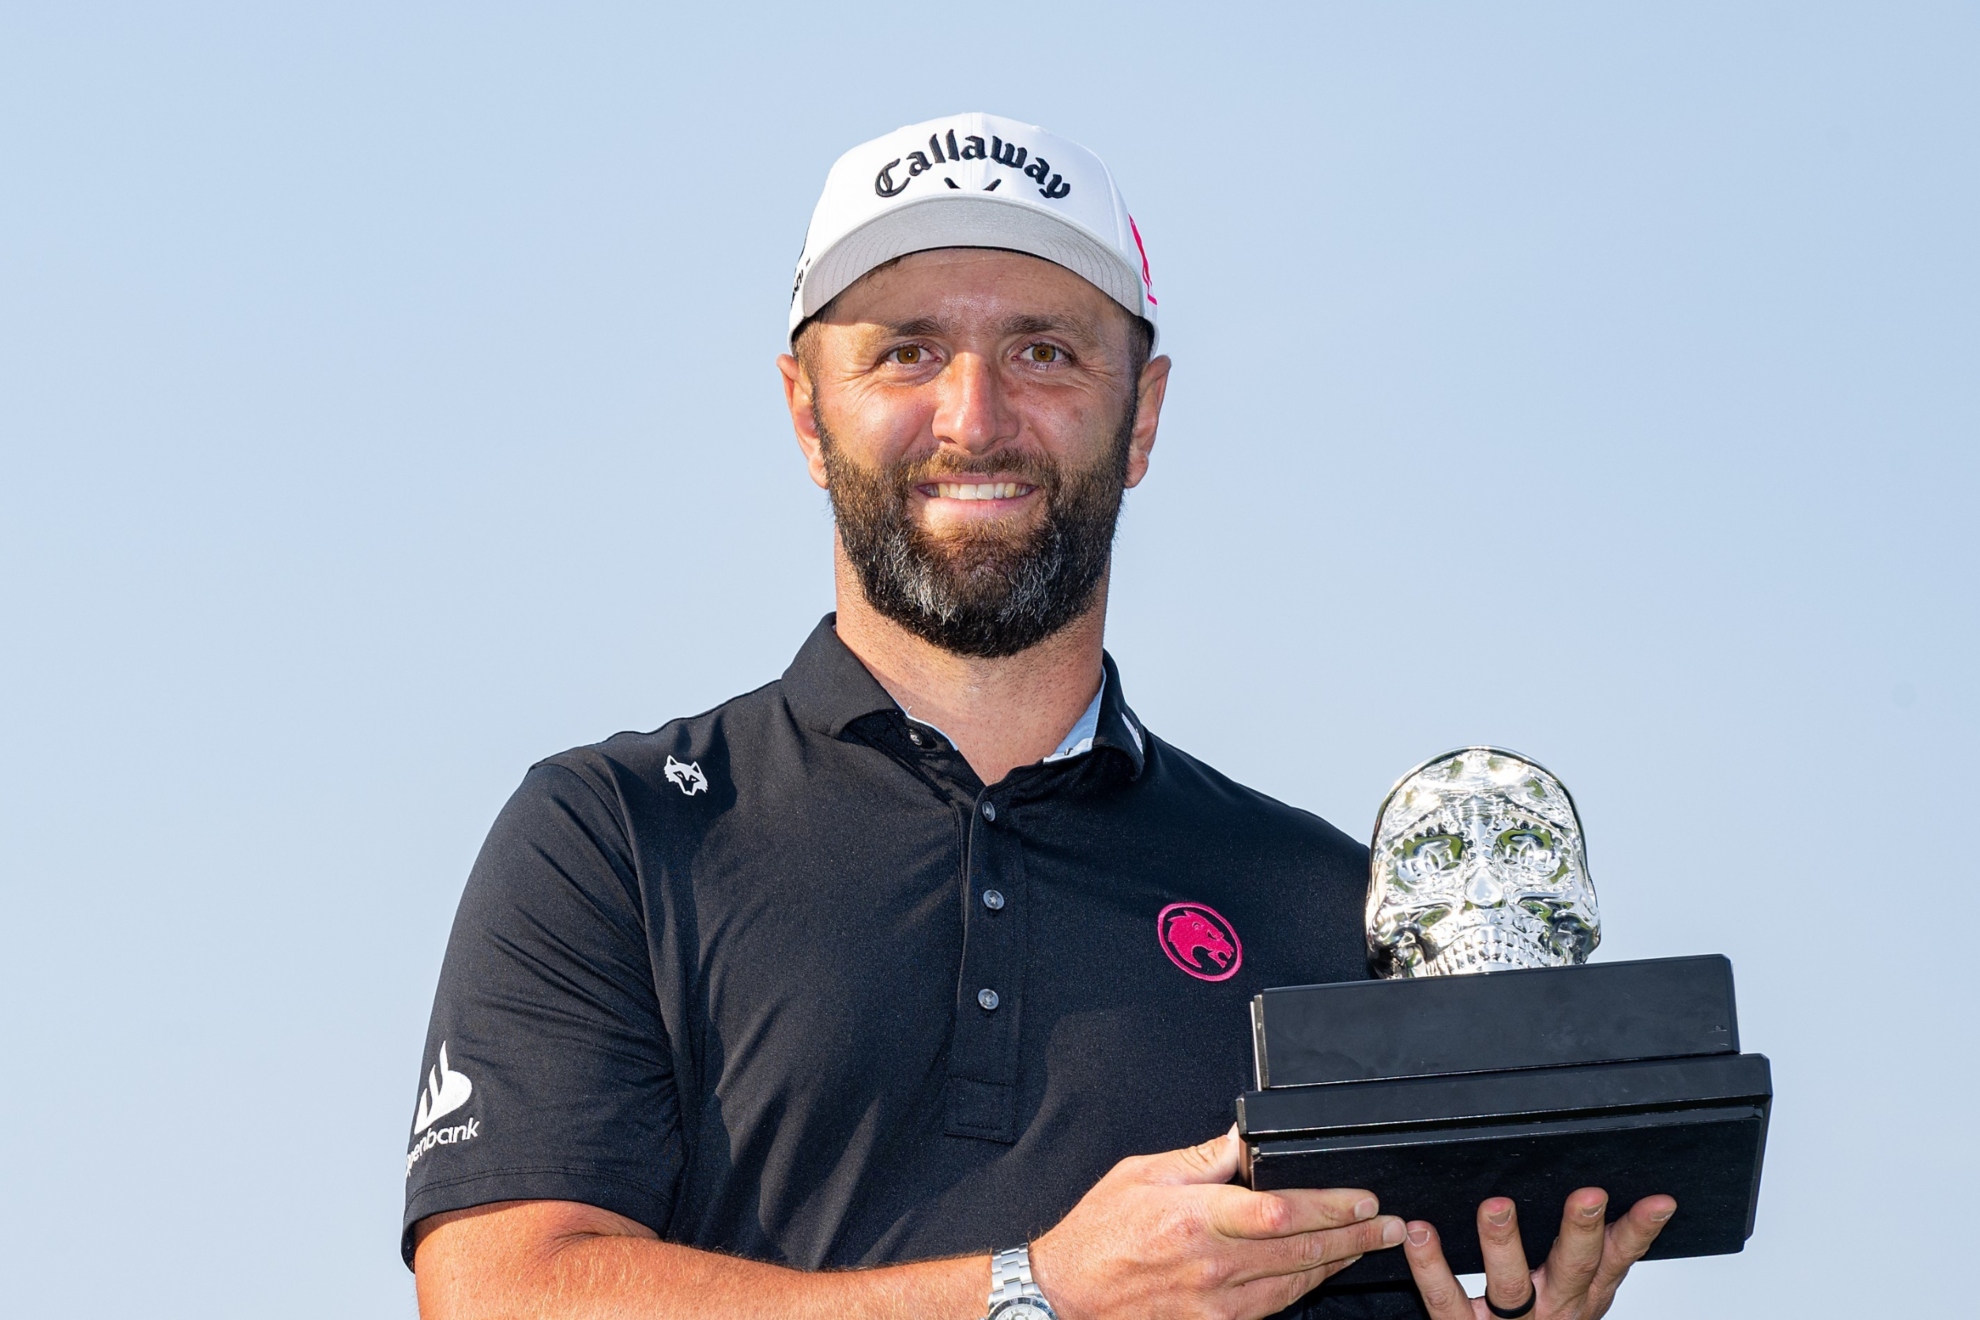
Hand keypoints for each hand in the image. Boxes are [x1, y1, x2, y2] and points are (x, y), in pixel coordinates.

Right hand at [1029, 1129, 1407, 1319]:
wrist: (1063, 1294)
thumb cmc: (1097, 1232)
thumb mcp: (1143, 1174)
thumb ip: (1202, 1159)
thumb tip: (1243, 1139)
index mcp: (1197, 1220)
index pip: (1282, 1212)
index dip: (1331, 1207)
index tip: (1364, 1199)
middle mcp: (1213, 1266)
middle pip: (1301, 1251)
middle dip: (1355, 1237)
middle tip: (1392, 1226)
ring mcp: (1215, 1304)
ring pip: (1295, 1283)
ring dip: (1338, 1264)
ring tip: (1370, 1246)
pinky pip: (1272, 1308)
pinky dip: (1302, 1288)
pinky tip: (1321, 1273)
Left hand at [1400, 1189, 1675, 1319]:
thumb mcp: (1573, 1297)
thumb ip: (1578, 1255)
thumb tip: (1593, 1195)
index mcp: (1579, 1297)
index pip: (1617, 1260)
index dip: (1638, 1232)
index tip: (1658, 1202)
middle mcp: (1553, 1310)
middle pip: (1572, 1270)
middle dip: (1581, 1232)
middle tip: (1587, 1195)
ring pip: (1511, 1285)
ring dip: (1503, 1243)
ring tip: (1497, 1204)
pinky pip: (1445, 1300)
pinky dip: (1430, 1265)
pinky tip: (1420, 1233)